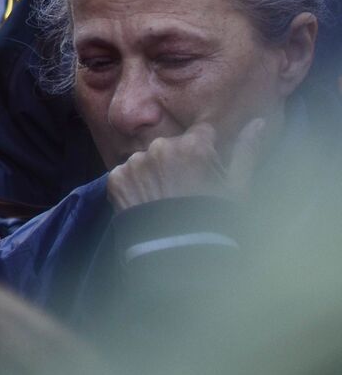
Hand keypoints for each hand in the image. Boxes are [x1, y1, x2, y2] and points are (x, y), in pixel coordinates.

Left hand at [107, 118, 265, 212]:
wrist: (176, 253)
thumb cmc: (213, 219)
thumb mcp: (237, 187)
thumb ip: (246, 150)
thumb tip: (259, 121)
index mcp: (193, 145)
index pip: (200, 134)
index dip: (204, 153)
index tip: (203, 172)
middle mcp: (160, 147)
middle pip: (171, 146)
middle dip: (177, 161)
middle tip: (183, 190)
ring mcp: (135, 163)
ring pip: (146, 160)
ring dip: (153, 172)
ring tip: (163, 199)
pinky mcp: (115, 179)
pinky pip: (125, 174)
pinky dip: (133, 186)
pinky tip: (145, 203)